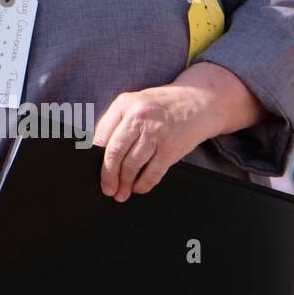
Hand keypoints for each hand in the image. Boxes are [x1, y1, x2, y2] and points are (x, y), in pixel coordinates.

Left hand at [92, 83, 215, 201]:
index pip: (102, 135)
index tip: (93, 170)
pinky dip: (143, 184)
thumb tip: (99, 149)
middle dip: (108, 175)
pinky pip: (153, 172)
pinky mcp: (172, 148)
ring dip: (125, 183)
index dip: (95, 157)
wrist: (200, 101)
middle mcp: (139, 117)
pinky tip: (138, 188)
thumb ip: (117, 121)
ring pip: (133, 165)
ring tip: (121, 193)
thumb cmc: (163, 104)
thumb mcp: (135, 103)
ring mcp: (157, 133)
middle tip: (107, 188)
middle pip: (115, 152)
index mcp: (124, 104)